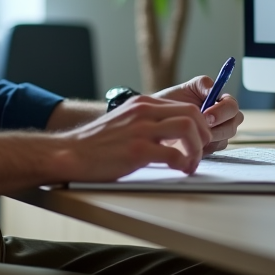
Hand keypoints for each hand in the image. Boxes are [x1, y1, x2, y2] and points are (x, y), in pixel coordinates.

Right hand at [52, 95, 211, 182]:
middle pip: (192, 114)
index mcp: (143, 104)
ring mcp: (140, 130)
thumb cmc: (98, 143)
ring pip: (187, 129)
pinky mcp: (136, 151)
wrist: (71, 153)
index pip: (186, 106)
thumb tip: (175, 134)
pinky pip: (173, 154)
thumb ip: (148, 122)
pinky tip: (179, 170)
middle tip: (200, 152)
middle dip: (204, 134)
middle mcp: (144, 112)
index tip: (199, 141)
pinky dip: (183, 163)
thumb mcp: (125, 121)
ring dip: (196, 148)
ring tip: (190, 163)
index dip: (200, 125)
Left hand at [154, 75, 244, 154]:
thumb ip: (202, 84)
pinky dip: (201, 147)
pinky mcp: (210, 148)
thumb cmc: (174, 100)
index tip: (205, 115)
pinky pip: (212, 151)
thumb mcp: (186, 88)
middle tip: (198, 128)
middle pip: (232, 126)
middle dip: (216, 129)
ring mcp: (219, 135)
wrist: (160, 118)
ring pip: (223, 141)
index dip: (222, 112)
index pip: (232, 107)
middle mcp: (225, 120)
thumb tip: (213, 87)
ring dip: (207, 139)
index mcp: (223, 102)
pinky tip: (188, 142)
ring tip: (190, 134)